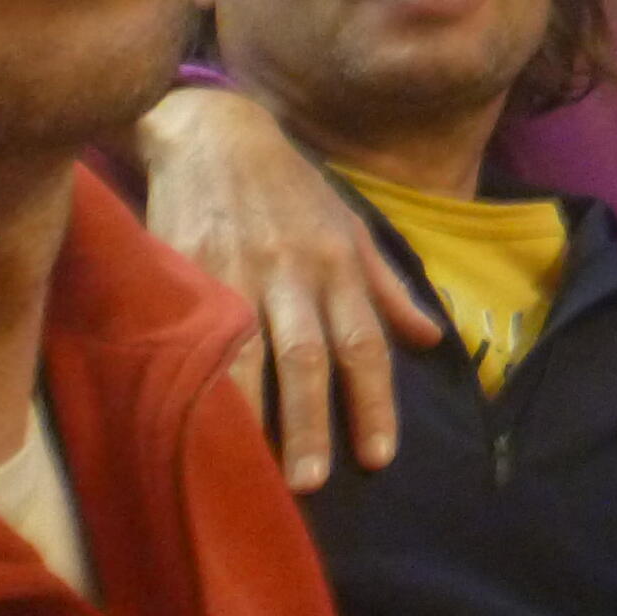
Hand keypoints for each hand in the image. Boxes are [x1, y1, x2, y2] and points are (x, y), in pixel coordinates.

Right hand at [135, 85, 438, 490]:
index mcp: (338, 263)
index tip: (379, 456)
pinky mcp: (185, 268)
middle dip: (313, 420)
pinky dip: (198, 378)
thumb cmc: (290, 188)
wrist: (214, 133)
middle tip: (314, 481)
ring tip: (251, 471)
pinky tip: (194, 418)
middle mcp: (294, 271)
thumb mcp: (350, 226)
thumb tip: (432, 337)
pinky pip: (194, 334)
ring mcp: (237, 271)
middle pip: (309, 355)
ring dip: (253, 413)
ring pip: (250, 352)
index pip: (365, 342)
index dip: (373, 400)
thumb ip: (387, 287)